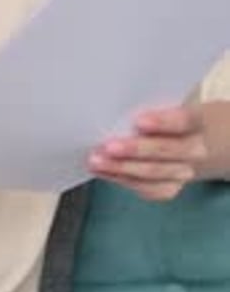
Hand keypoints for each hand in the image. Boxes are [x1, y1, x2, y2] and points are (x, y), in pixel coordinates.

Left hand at [88, 104, 208, 199]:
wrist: (178, 137)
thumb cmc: (159, 115)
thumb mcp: (157, 103)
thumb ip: (141, 105)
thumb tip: (111, 108)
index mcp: (195, 121)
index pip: (184, 121)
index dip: (163, 122)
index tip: (139, 121)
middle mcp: (195, 149)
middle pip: (167, 150)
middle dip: (135, 149)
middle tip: (109, 146)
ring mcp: (183, 171)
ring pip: (153, 173)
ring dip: (121, 167)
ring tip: (97, 160)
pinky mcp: (169, 188)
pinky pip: (146, 188)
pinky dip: (121, 179)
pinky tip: (103, 171)